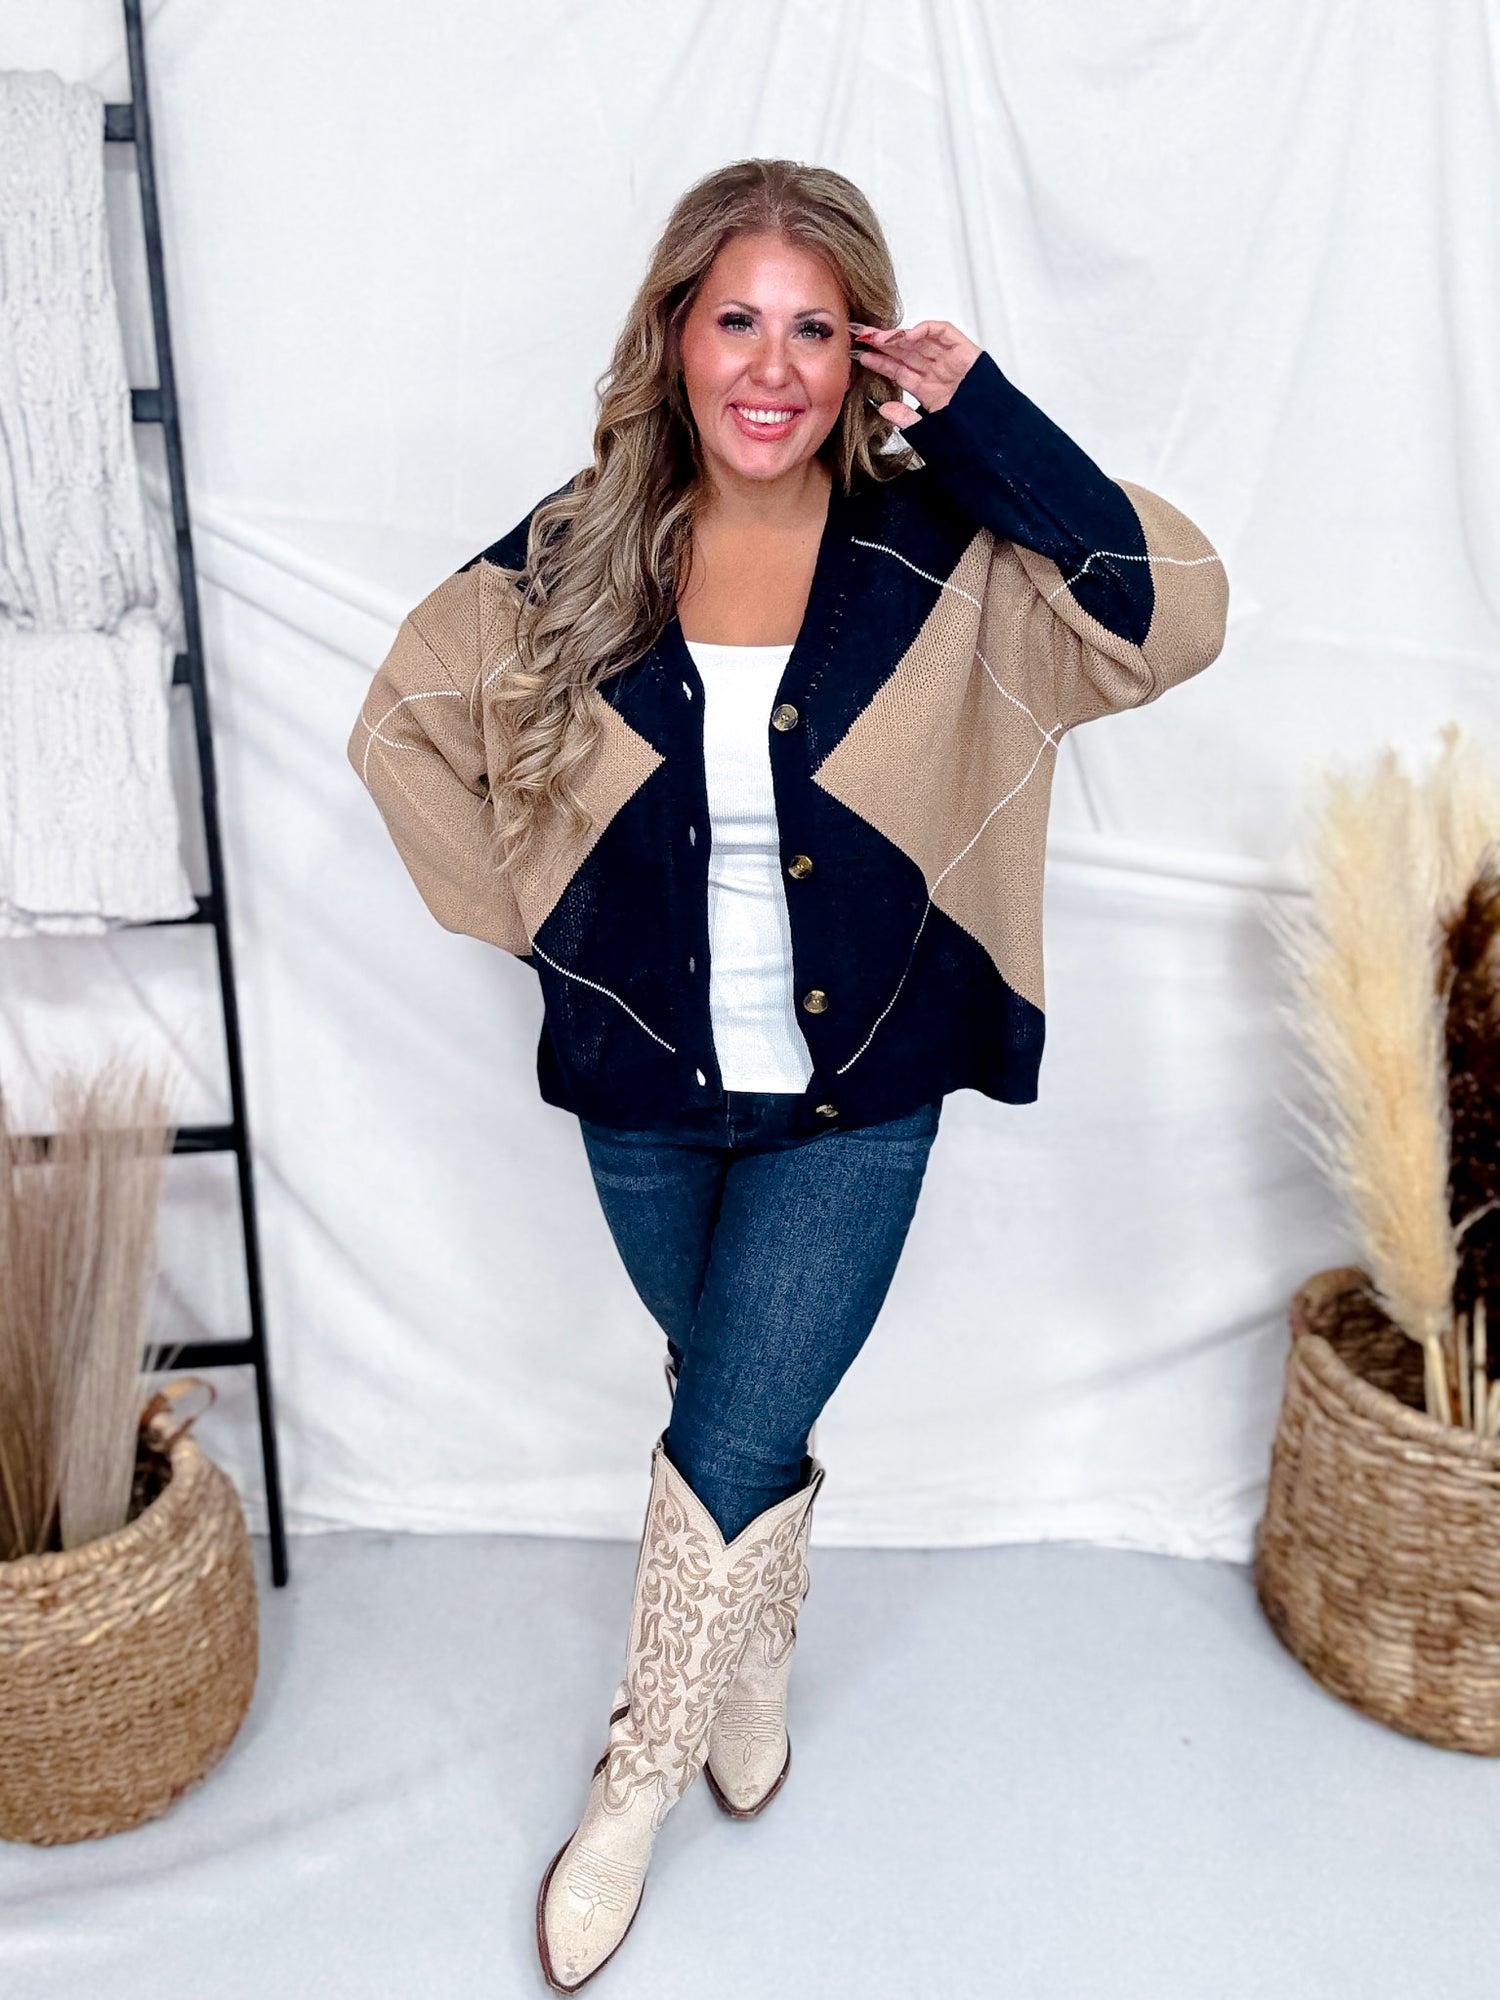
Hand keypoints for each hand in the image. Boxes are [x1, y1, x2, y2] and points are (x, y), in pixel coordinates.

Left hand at [848, 319, 981, 428]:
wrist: (992, 434)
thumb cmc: (965, 434)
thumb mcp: (927, 428)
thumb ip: (906, 418)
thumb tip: (883, 408)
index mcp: (927, 388)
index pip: (898, 369)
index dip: (879, 362)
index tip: (859, 355)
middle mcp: (936, 371)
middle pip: (905, 352)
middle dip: (883, 344)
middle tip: (861, 338)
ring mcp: (949, 359)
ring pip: (919, 340)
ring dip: (897, 336)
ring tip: (877, 337)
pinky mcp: (963, 350)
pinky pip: (942, 332)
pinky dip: (924, 330)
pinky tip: (905, 335)